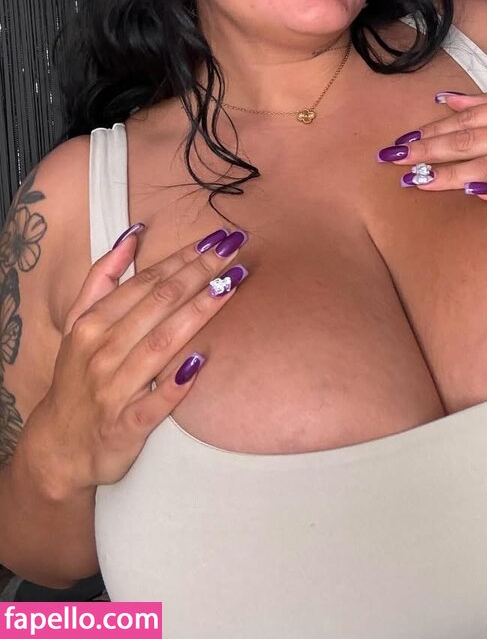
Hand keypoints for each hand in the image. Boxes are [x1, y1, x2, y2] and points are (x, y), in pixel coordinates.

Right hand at [26, 226, 248, 496]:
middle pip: (159, 304)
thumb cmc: (77, 376)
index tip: (215, 239)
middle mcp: (102, 352)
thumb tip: (132, 235)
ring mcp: (114, 390)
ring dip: (198, 311)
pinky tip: (202, 362)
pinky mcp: (126, 426)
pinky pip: (155, 403)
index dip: (182, 257)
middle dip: (199, 272)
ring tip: (231, 285)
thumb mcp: (76, 324)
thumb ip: (101, 277)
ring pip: (162, 343)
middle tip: (233, 249)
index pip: (145, 282)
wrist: (57, 447)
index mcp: (92, 324)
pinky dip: (176, 384)